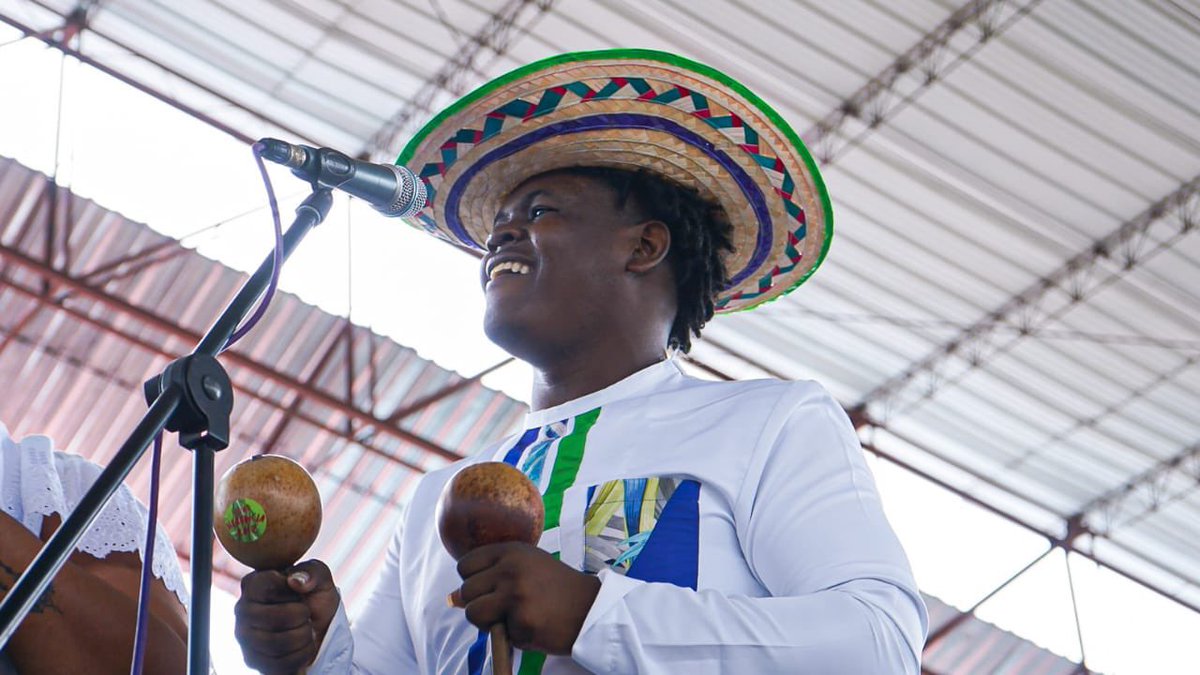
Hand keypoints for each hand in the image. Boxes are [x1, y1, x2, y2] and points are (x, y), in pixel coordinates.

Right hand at [234, 560, 339, 673]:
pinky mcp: (251, 659)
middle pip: (275, 617)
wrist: (321, 630)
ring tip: (305, 629)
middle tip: (305, 614)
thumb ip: (313, 572)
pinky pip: (279, 663)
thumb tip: (295, 581)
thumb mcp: (321, 579)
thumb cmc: (316, 600)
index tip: (298, 594)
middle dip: (301, 617)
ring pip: (277, 643)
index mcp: (254, 583)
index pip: (269, 587)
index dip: (293, 593)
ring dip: (303, 636)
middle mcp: (241, 608)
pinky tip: (302, 646)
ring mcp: (243, 636)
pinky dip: (300, 655)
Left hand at [451, 542, 600, 654]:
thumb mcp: (528, 566)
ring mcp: (515, 596)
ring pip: (474, 614)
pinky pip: (499, 634)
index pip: (465, 564)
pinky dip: (513, 635)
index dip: (472, 580)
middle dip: (479, 603)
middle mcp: (511, 570)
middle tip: (504, 606)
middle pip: (466, 590)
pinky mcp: (521, 622)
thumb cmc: (557, 588)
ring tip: (513, 617)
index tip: (489, 587)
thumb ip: (493, 574)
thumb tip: (451, 599)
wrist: (592, 609)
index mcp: (512, 551)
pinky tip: (534, 626)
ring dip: (489, 622)